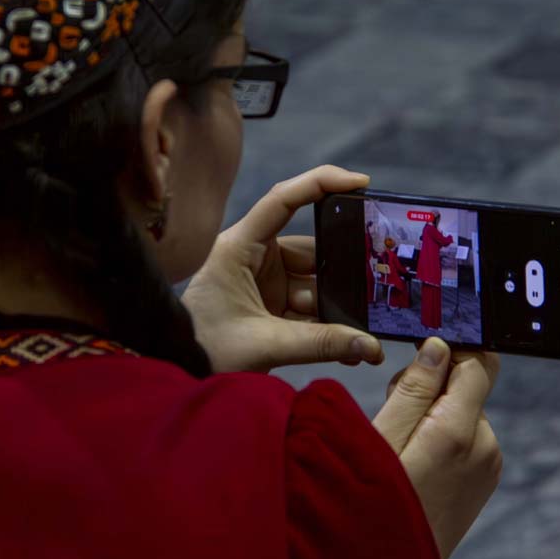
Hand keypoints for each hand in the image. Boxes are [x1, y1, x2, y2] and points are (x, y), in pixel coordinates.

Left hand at [181, 165, 384, 372]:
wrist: (180, 376)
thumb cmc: (204, 353)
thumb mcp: (264, 345)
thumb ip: (320, 343)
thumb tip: (371, 346)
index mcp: (238, 248)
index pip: (282, 200)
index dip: (320, 182)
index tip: (360, 181)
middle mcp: (252, 258)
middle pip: (311, 250)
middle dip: (344, 271)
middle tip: (379, 284)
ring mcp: (263, 283)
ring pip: (315, 283)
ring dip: (339, 307)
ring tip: (367, 332)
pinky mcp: (271, 307)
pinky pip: (310, 308)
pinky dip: (329, 325)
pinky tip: (353, 345)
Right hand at [372, 338, 501, 558]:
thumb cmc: (374, 503)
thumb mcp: (383, 438)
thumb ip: (414, 389)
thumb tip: (439, 347)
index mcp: (460, 431)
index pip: (479, 362)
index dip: (449, 349)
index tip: (418, 353)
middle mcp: (485, 446)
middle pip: (466, 386)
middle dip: (431, 385)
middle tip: (394, 411)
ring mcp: (489, 465)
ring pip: (463, 411)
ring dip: (434, 412)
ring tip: (401, 442)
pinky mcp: (484, 478)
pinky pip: (466, 436)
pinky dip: (441, 434)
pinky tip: (416, 458)